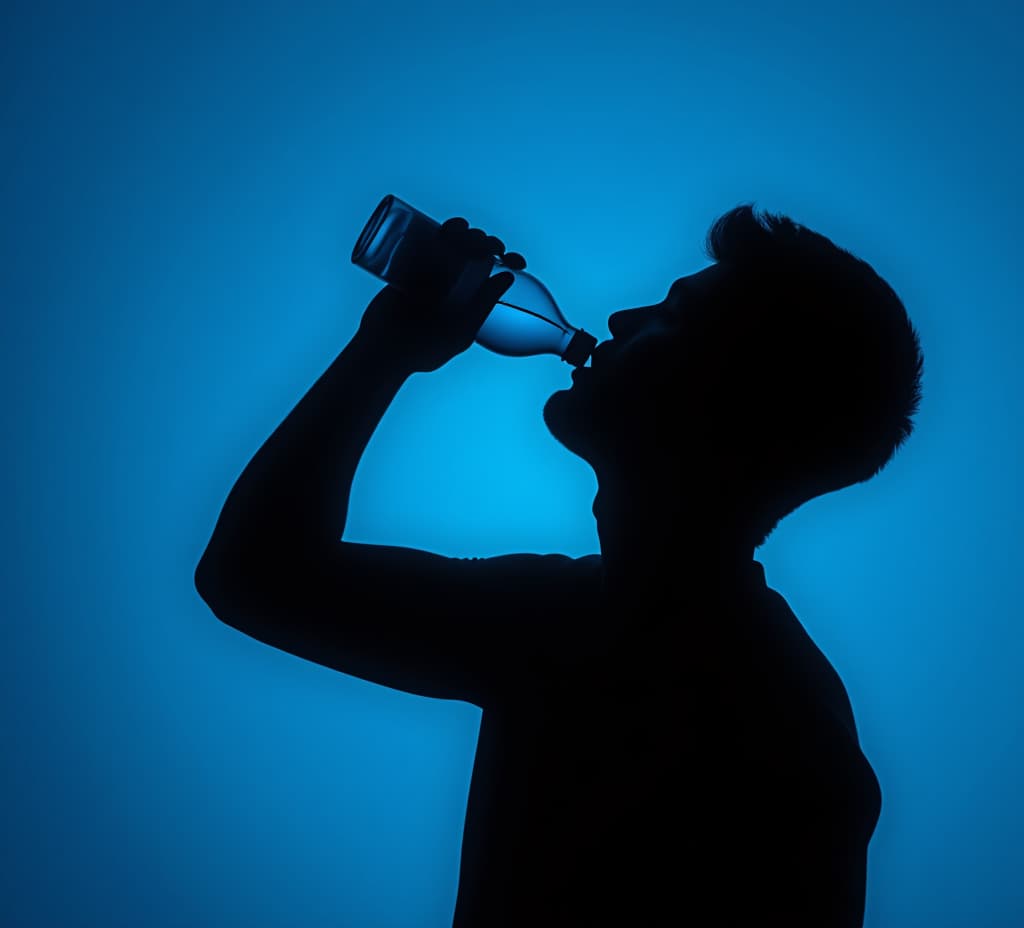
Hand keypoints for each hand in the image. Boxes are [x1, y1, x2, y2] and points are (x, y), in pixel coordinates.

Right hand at [358, 217, 525, 373]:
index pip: (496, 274)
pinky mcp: (410, 265)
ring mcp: (432, 273)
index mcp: (471, 299)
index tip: (516, 260)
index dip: (510, 261)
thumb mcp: (461, 332)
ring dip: (466, 231)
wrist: (383, 351)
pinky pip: (427, 240)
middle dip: (487, 243)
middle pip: (476, 253)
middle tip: (489, 248)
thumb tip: (510, 277)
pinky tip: (448, 229)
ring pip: (454, 242)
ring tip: (468, 236)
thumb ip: (483, 306)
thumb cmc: (424, 350)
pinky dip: (440, 230)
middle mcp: (455, 284)